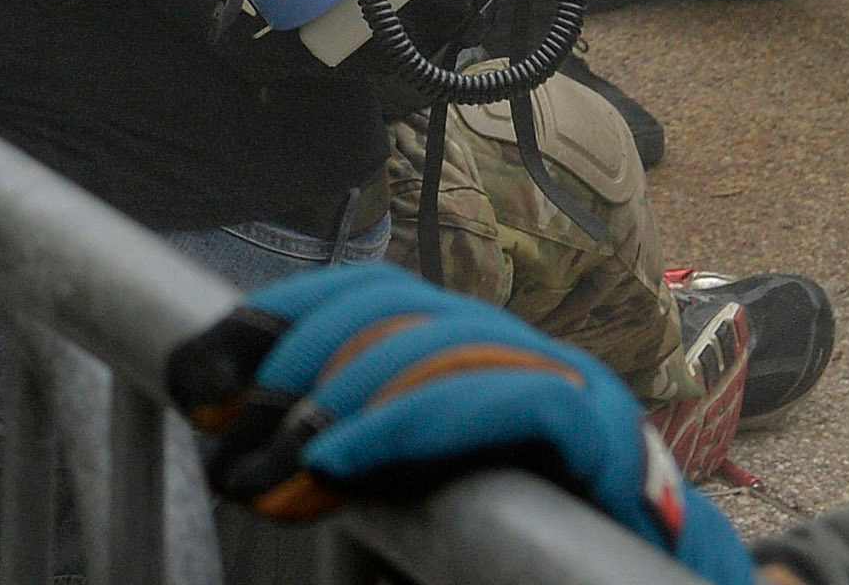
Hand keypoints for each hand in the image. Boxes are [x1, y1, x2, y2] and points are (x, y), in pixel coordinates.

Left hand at [175, 264, 751, 579]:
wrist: (650, 584)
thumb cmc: (524, 540)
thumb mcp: (417, 489)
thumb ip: (356, 455)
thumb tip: (247, 451)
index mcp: (469, 350)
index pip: (364, 292)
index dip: (274, 318)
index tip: (198, 376)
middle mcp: (513, 346)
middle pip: (386, 312)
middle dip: (288, 368)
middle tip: (223, 440)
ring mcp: (562, 377)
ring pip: (432, 349)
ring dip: (333, 406)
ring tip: (271, 466)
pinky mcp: (599, 427)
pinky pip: (496, 398)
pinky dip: (407, 424)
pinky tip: (341, 463)